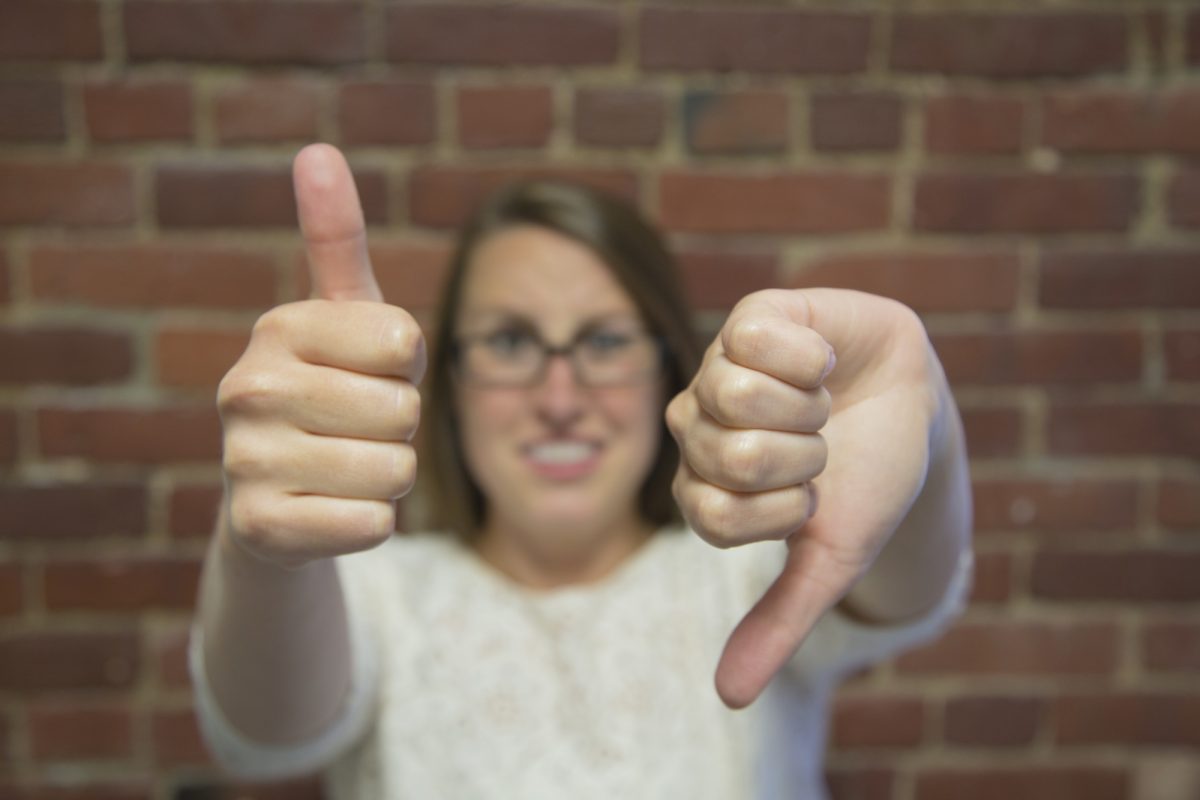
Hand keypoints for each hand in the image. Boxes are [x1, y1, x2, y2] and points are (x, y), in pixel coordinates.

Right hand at [216, 144, 425, 569]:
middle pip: (403, 410)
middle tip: (353, 428)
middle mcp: (247, 388)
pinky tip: (327, 510)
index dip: (404, 364)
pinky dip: (369, 523)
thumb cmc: (331, 389)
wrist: (276, 493)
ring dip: (388, 476)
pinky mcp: (259, 529)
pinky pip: (374, 525)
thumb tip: (318, 150)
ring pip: (395, 470)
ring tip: (342, 466)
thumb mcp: (344, 315)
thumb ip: (338, 238)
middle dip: (398, 427)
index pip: (403, 340)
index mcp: (278, 327)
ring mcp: (245, 462)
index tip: (366, 370)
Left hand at [666, 289, 939, 707]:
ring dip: (805, 408)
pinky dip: (811, 356)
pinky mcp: (749, 317)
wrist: (913, 407)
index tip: (811, 499)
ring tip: (820, 403)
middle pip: (727, 454)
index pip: (714, 516)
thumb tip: (729, 699)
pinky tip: (821, 360)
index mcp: (704, 486)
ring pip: (734, 395)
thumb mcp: (830, 558)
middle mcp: (696, 426)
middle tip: (820, 446)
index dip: (783, 511)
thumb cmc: (864, 481)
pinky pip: (755, 337)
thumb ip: (779, 621)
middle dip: (800, 458)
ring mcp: (716, 368)